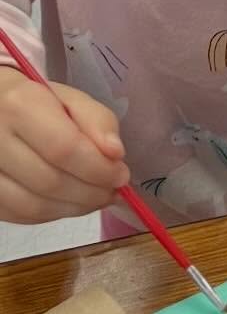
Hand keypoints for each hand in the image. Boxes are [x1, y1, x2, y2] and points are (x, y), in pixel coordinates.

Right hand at [0, 68, 128, 223]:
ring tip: (98, 199)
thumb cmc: (38, 102)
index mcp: (19, 105)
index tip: (122, 175)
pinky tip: (70, 203)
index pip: (64, 148)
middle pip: (49, 181)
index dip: (97, 168)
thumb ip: (97, 121)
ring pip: (31, 205)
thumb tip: (115, 154)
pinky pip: (18, 215)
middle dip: (90, 193)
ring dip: (73, 209)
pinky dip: (51, 214)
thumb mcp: (71, 99)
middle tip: (114, 192)